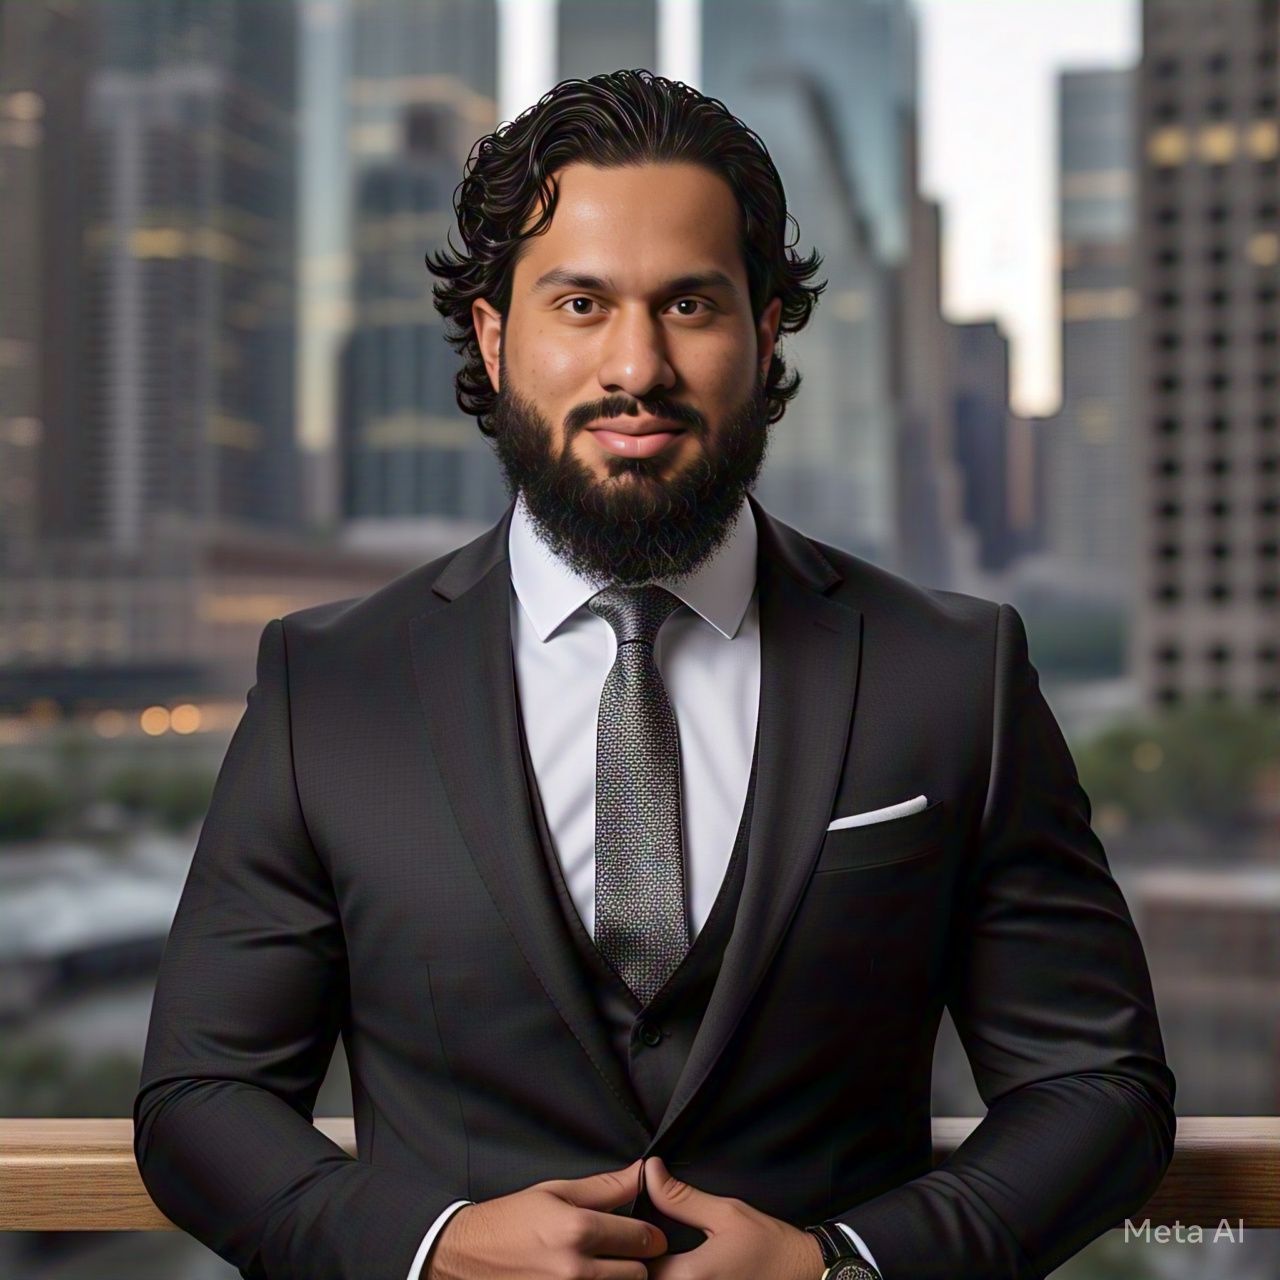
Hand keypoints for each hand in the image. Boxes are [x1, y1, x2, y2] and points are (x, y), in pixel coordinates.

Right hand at [426, 1157, 667, 1279]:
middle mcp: (575, 1269)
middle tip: (626, 1255)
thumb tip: (642, 1173)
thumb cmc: (512, 1220)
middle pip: (639, 1274)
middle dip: (638, 1263)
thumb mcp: (556, 1192)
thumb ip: (605, 1187)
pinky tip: (589, 1278)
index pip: (641, 1238)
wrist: (468, 1256)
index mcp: (577, 1229)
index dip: (650, 1235)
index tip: (648, 1234)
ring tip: (607, 1267)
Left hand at [642, 1156, 825, 1278]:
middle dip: (641, 1268)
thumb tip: (650, 1173)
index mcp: (691, 1277)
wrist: (806, 1276)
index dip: (632, 1249)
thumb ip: (681, 1198)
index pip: (639, 1267)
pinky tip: (680, 1272)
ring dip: (660, 1276)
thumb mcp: (725, 1213)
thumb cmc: (769, 1245)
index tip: (633, 1234)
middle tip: (642, 1248)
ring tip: (661, 1260)